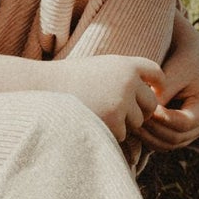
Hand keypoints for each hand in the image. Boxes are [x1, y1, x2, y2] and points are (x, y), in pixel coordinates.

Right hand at [51, 54, 167, 141]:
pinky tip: (90, 122)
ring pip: (136, 122)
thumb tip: (150, 92)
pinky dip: (108, 133)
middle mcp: (127, 81)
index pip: (155, 72)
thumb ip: (122, 76)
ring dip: (122, 123)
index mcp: (125, 64)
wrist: (41, 90)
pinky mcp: (113, 122)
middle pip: (151, 103)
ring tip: (97, 113)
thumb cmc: (68, 80)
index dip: (157, 83)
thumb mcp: (98, 68)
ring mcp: (121, 102)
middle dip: (140, 111)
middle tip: (120, 113)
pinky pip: (122, 134)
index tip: (155, 91)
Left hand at [142, 11, 198, 150]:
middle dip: (152, 130)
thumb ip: (163, 92)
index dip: (161, 119)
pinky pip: (163, 142)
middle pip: (175, 138)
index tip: (143, 107)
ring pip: (168, 144)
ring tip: (130, 122)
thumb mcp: (175, 71)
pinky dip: (149, 137)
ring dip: (148, 137)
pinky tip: (134, 125)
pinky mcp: (180, 131)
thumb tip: (148, 113)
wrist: (188, 55)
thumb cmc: (182, 59)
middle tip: (132, 117)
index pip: (183, 123)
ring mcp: (192, 131)